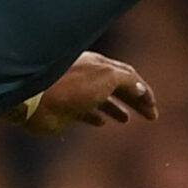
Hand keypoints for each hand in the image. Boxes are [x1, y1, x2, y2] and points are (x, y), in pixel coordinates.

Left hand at [6, 52, 157, 133]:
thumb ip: (127, 81)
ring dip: (116, 108)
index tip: (153, 107)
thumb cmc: (70, 85)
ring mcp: (76, 94)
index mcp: (99, 65)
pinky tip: (102, 123)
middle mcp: (88, 77)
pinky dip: (96, 116)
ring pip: (101, 100)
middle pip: (117, 88)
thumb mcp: (107, 77)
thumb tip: (142, 89)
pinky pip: (84, 112)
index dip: (143, 91)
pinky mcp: (64, 110)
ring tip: (127, 119)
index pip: (128, 76)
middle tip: (151, 115)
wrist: (34, 98)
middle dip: (134, 100)